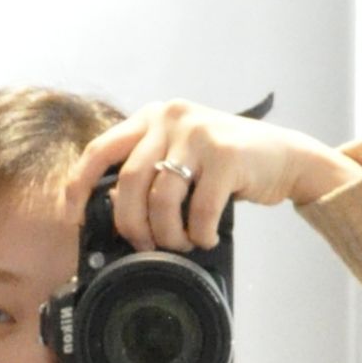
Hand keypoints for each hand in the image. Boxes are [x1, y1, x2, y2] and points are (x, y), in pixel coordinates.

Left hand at [59, 101, 359, 253]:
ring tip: (180, 244)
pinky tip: (205, 238)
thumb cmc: (228, 164)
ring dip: (167, 234)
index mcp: (152, 116)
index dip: (79, 187)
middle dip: (131, 224)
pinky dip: (199, 233)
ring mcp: (199, 133)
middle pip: (128, 182)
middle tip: (144, 245)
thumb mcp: (182, 153)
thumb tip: (110, 209)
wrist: (287, 157)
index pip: (100, 150)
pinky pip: (199, 209)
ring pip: (161, 199)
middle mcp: (171, 117)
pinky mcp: (227, 155)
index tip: (74, 218)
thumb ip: (148, 169)